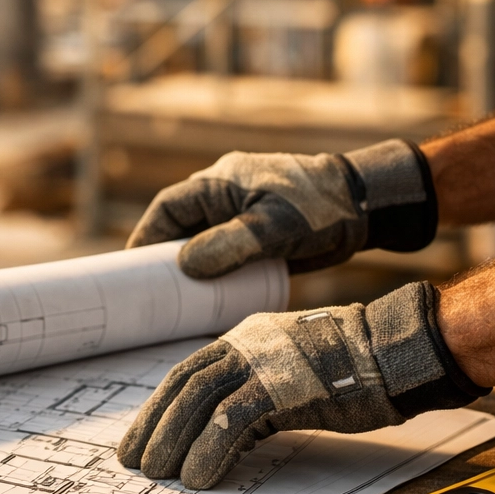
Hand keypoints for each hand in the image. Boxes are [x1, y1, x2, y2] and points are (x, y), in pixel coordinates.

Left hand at [117, 282, 487, 489]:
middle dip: (155, 427)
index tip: (142, 437)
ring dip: (174, 443)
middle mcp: (246, 345)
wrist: (397, 352)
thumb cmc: (354, 368)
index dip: (159, 407)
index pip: (187, 373)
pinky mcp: (281, 387)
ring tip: (160, 476)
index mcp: (245, 339)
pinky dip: (209, 452)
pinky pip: (232, 423)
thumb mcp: (291, 372)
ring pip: (199, 404)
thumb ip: (256, 392)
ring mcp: (263, 363)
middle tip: (136, 462)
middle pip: (184, 387)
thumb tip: (225, 432)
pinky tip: (199, 477)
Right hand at [125, 139, 437, 277]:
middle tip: (148, 299)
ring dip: (189, 274)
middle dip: (162, 262)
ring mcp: (240, 219)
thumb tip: (185, 266)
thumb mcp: (273, 227)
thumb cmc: (319, 207)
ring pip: (201, 247)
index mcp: (218, 184)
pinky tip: (208, 305)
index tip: (129, 271)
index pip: (167, 210)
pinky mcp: (257, 239)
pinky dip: (214, 279)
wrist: (365, 207)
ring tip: (174, 309)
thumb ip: (230, 244)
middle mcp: (223, 200)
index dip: (145, 239)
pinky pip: (224, 259)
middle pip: (178, 231)